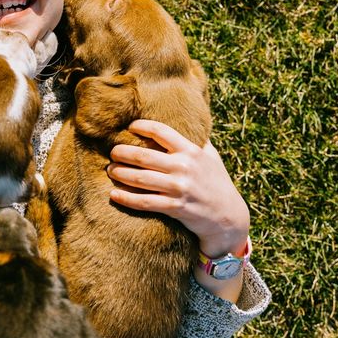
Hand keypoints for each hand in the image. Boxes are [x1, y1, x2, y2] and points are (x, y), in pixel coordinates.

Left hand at [107, 119, 249, 257]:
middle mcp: (184, 167)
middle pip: (144, 156)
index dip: (142, 126)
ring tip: (110, 170)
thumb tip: (186, 120)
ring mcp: (179, 188)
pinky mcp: (175, 208)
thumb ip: (197, 140)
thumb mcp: (211, 156)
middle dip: (123, 153)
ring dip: (120, 173)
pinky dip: (126, 198)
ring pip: (141, 179)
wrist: (228, 216)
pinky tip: (114, 194)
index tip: (130, 127)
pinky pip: (145, 202)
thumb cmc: (217, 182)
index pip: (161, 131)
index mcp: (191, 151)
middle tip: (113, 152)